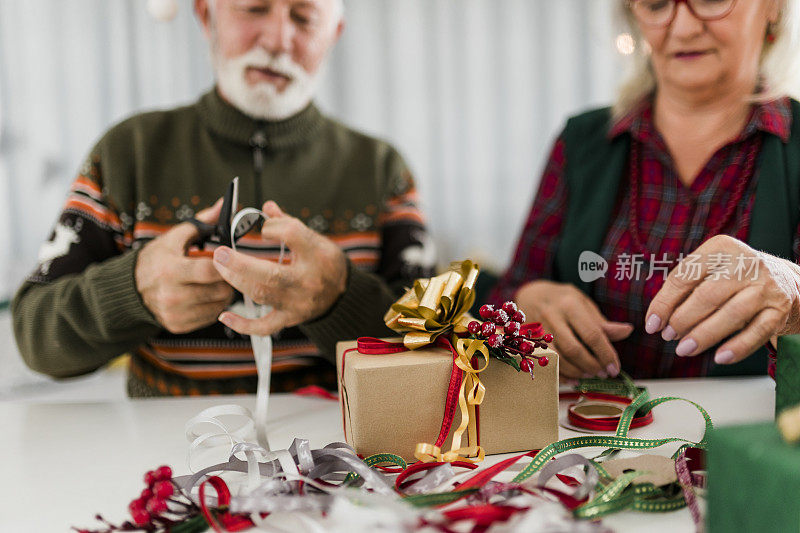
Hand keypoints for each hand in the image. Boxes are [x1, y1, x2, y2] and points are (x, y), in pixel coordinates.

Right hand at [135, 198, 232, 333]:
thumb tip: (223, 205)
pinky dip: (214, 306)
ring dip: (224, 294)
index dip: (226, 264)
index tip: (229, 259)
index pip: (210, 270)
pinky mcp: (177, 325)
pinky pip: (211, 318)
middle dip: (228, 279)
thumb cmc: (157, 258)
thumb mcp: (175, 237)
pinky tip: (206, 296)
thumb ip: (202, 222)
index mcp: (171, 270)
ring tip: (216, 283)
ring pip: (220, 306)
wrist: (130, 288)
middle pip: (220, 290)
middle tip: (226, 272)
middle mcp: (172, 295)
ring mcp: (175, 313)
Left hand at [213, 201, 347, 335]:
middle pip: (270, 273)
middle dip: (240, 263)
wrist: (344, 295)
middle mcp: (307, 280)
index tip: (263, 229)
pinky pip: (264, 326)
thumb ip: (288, 223)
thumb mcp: (316, 239)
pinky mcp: (290, 318)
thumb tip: (267, 207)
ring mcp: (297, 302)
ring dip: (236, 281)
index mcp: (316, 255)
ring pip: (262, 294)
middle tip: (220, 252)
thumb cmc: (327, 263)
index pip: (291, 235)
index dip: (272, 228)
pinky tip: (224, 315)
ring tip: (220, 267)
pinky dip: (242, 324)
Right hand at [515, 280, 631, 378]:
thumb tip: (627, 331)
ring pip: (558, 359)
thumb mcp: (584, 304)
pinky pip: (546, 364)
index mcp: (570, 305)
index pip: (592, 334)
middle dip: (591, 366)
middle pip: (573, 349)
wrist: (532, 295)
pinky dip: (561, 374)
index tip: (615, 368)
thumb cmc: (563, 300)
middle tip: (603, 373)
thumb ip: (602, 322)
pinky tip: (573, 378)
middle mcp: (552, 317)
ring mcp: (538, 331)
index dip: (605, 354)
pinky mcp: (529, 342)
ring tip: (589, 374)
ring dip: (577, 371)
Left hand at [645, 235, 799, 363]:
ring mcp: (765, 286)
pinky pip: (757, 332)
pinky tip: (719, 357)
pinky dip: (738, 347)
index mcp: (720, 248)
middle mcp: (746, 263)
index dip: (664, 303)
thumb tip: (657, 321)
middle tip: (668, 336)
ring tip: (684, 349)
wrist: (783, 280)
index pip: (685, 276)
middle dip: (682, 320)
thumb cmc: (731, 278)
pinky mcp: (779, 308)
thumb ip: (683, 290)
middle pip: (707, 296)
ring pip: (731, 314)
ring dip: (704, 335)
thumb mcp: (708, 272)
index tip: (652, 324)